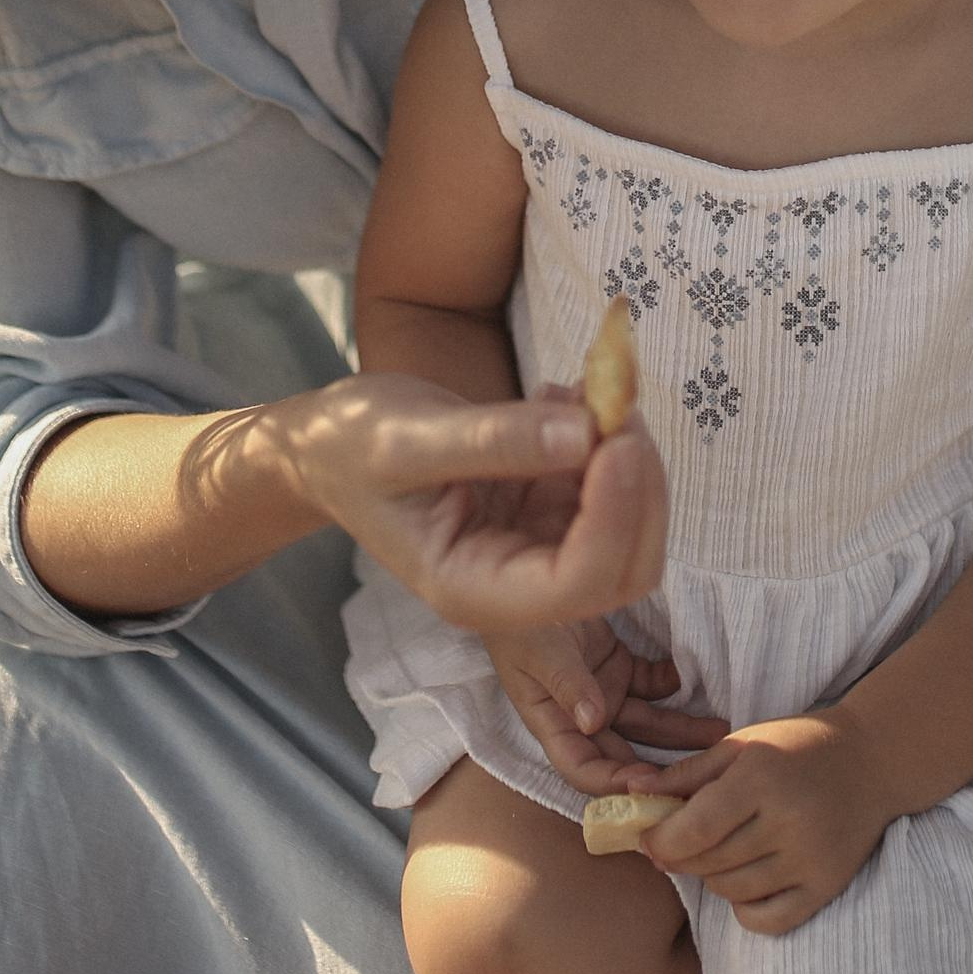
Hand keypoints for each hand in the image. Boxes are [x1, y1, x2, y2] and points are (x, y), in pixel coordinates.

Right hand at [279, 373, 666, 632]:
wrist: (333, 445)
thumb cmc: (353, 447)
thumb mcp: (410, 438)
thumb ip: (496, 441)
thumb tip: (586, 435)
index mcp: (473, 591)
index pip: (577, 584)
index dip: (617, 517)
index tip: (619, 438)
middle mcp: (516, 585)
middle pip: (624, 569)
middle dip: (638, 488)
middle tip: (618, 401)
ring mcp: (538, 549)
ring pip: (630, 527)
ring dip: (629, 455)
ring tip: (589, 383)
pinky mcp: (548, 514)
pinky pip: (607, 487)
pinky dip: (607, 438)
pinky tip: (564, 392)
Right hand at [487, 623, 726, 794]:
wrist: (528, 575)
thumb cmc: (519, 620)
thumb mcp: (539, 651)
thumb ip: (568, 685)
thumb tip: (593, 724)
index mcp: (553, 723)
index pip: (583, 769)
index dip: (614, 784)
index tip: (650, 785)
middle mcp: (581, 716)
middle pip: (625, 754)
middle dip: (663, 767)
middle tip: (705, 772)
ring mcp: (604, 691)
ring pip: (649, 722)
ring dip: (682, 729)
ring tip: (722, 731)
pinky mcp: (620, 665)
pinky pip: (653, 684)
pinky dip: (675, 685)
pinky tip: (700, 683)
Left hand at [630, 712, 891, 934]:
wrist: (873, 760)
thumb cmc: (795, 746)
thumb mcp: (739, 745)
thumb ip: (686, 773)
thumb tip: (630, 794)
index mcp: (761, 778)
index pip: (696, 828)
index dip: (662, 840)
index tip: (648, 839)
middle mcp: (787, 821)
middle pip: (710, 861)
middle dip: (681, 857)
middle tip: (675, 844)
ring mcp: (810, 859)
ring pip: (733, 890)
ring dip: (711, 878)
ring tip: (716, 853)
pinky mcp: (827, 886)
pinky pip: (769, 919)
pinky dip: (745, 907)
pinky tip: (743, 882)